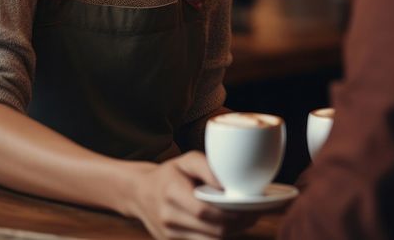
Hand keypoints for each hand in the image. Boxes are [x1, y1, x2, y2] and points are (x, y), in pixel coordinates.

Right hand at [129, 151, 257, 238]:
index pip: (205, 211)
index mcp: (171, 192)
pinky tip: (230, 226)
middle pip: (211, 230)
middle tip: (255, 215)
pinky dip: (219, 237)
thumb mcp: (186, 160)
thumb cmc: (169, 173)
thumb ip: (208, 167)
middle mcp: (168, 216)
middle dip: (237, 225)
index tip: (249, 208)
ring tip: (246, 220)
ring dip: (231, 233)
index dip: (230, 214)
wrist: (139, 192)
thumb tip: (228, 186)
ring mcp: (169, 234)